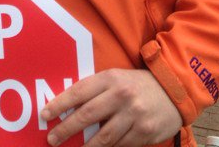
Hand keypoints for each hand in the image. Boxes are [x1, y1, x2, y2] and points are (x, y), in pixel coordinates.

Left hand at [41, 69, 181, 146]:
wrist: (174, 89)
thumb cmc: (137, 85)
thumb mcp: (116, 78)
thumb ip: (95, 90)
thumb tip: (68, 107)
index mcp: (110, 79)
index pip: (78, 92)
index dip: (59, 104)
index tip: (44, 115)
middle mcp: (121, 96)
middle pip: (87, 115)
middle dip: (66, 129)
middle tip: (52, 139)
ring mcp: (134, 115)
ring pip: (103, 136)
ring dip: (85, 146)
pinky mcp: (145, 132)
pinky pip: (121, 145)